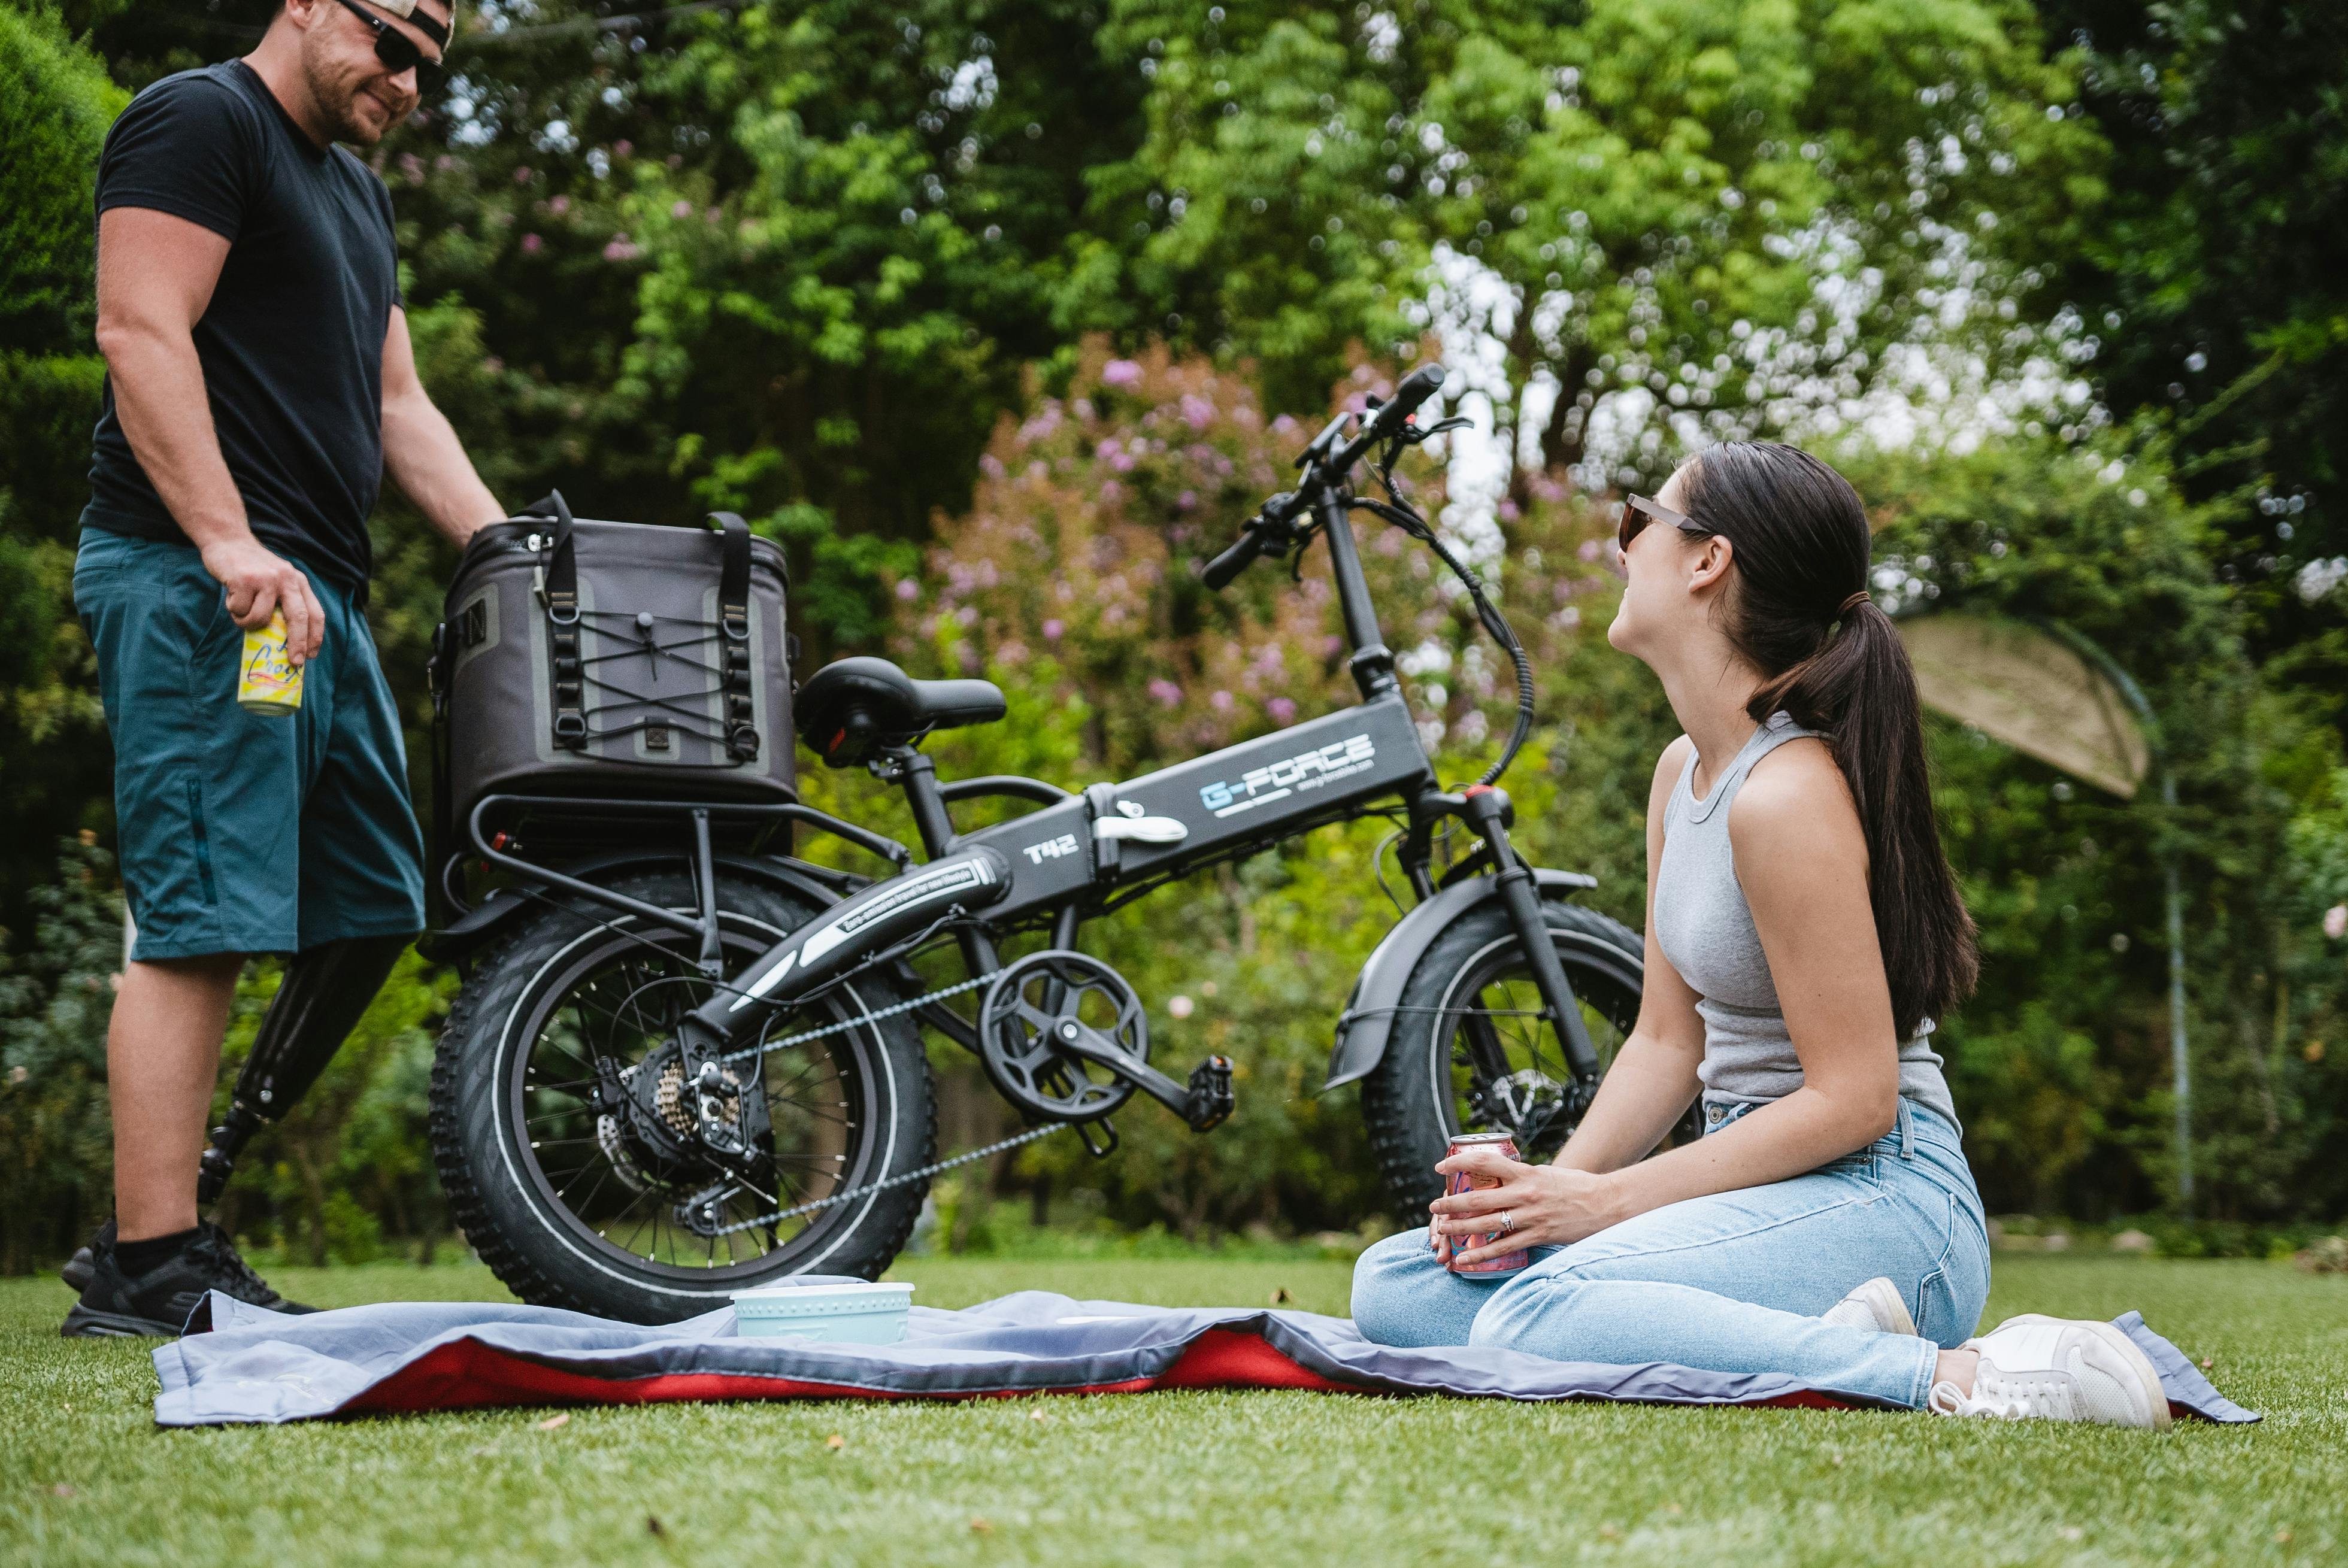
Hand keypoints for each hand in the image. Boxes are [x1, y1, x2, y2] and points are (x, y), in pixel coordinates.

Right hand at [200, 536, 323, 664]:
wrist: (228, 541)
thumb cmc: (252, 569)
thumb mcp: (276, 581)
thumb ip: (283, 602)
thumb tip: (284, 642)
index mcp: (298, 581)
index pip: (315, 613)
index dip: (315, 637)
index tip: (312, 656)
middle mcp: (287, 578)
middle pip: (298, 617)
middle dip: (298, 643)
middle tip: (294, 661)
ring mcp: (266, 578)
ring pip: (260, 618)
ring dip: (247, 623)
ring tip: (241, 611)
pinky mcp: (244, 579)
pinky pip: (240, 610)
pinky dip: (234, 610)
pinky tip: (232, 595)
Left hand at [1428, 1146, 1624, 1265]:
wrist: (1607, 1204)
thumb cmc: (1576, 1185)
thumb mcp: (1545, 1173)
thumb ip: (1522, 1176)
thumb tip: (1499, 1177)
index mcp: (1525, 1173)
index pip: (1483, 1163)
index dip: (1457, 1164)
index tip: (1440, 1169)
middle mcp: (1525, 1194)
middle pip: (1478, 1199)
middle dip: (1451, 1203)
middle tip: (1434, 1206)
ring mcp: (1531, 1217)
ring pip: (1486, 1224)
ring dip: (1460, 1228)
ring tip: (1442, 1229)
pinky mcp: (1538, 1236)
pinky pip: (1504, 1247)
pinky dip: (1481, 1254)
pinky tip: (1465, 1258)